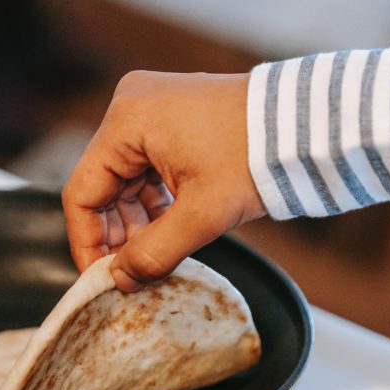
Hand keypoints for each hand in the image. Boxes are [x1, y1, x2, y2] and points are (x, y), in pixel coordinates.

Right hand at [62, 70, 265, 291]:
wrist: (308, 126)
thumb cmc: (255, 156)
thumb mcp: (200, 216)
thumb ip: (154, 254)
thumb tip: (120, 281)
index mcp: (127, 120)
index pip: (81, 193)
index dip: (87, 242)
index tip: (100, 278)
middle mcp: (132, 108)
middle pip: (102, 188)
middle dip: (116, 236)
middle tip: (131, 274)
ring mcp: (153, 112)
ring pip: (125, 183)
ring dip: (137, 225)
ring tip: (154, 258)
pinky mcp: (174, 122)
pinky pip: (147, 172)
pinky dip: (154, 206)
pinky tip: (168, 234)